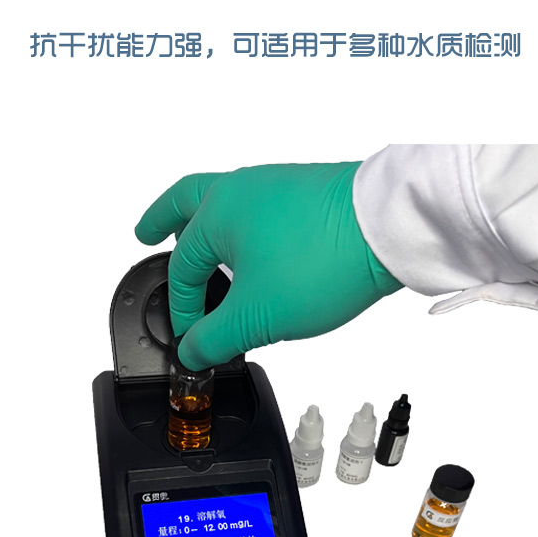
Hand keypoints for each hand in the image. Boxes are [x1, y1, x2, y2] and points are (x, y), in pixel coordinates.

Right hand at [135, 162, 401, 369]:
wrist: (391, 228)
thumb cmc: (322, 259)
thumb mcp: (257, 316)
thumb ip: (216, 337)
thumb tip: (194, 351)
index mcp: (217, 210)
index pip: (183, 266)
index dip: (183, 308)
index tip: (193, 338)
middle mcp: (243, 188)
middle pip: (188, 200)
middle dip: (164, 219)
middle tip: (146, 234)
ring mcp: (279, 185)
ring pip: (229, 204)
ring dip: (210, 225)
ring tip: (206, 249)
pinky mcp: (311, 194)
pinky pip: (264, 210)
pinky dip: (249, 230)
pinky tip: (261, 255)